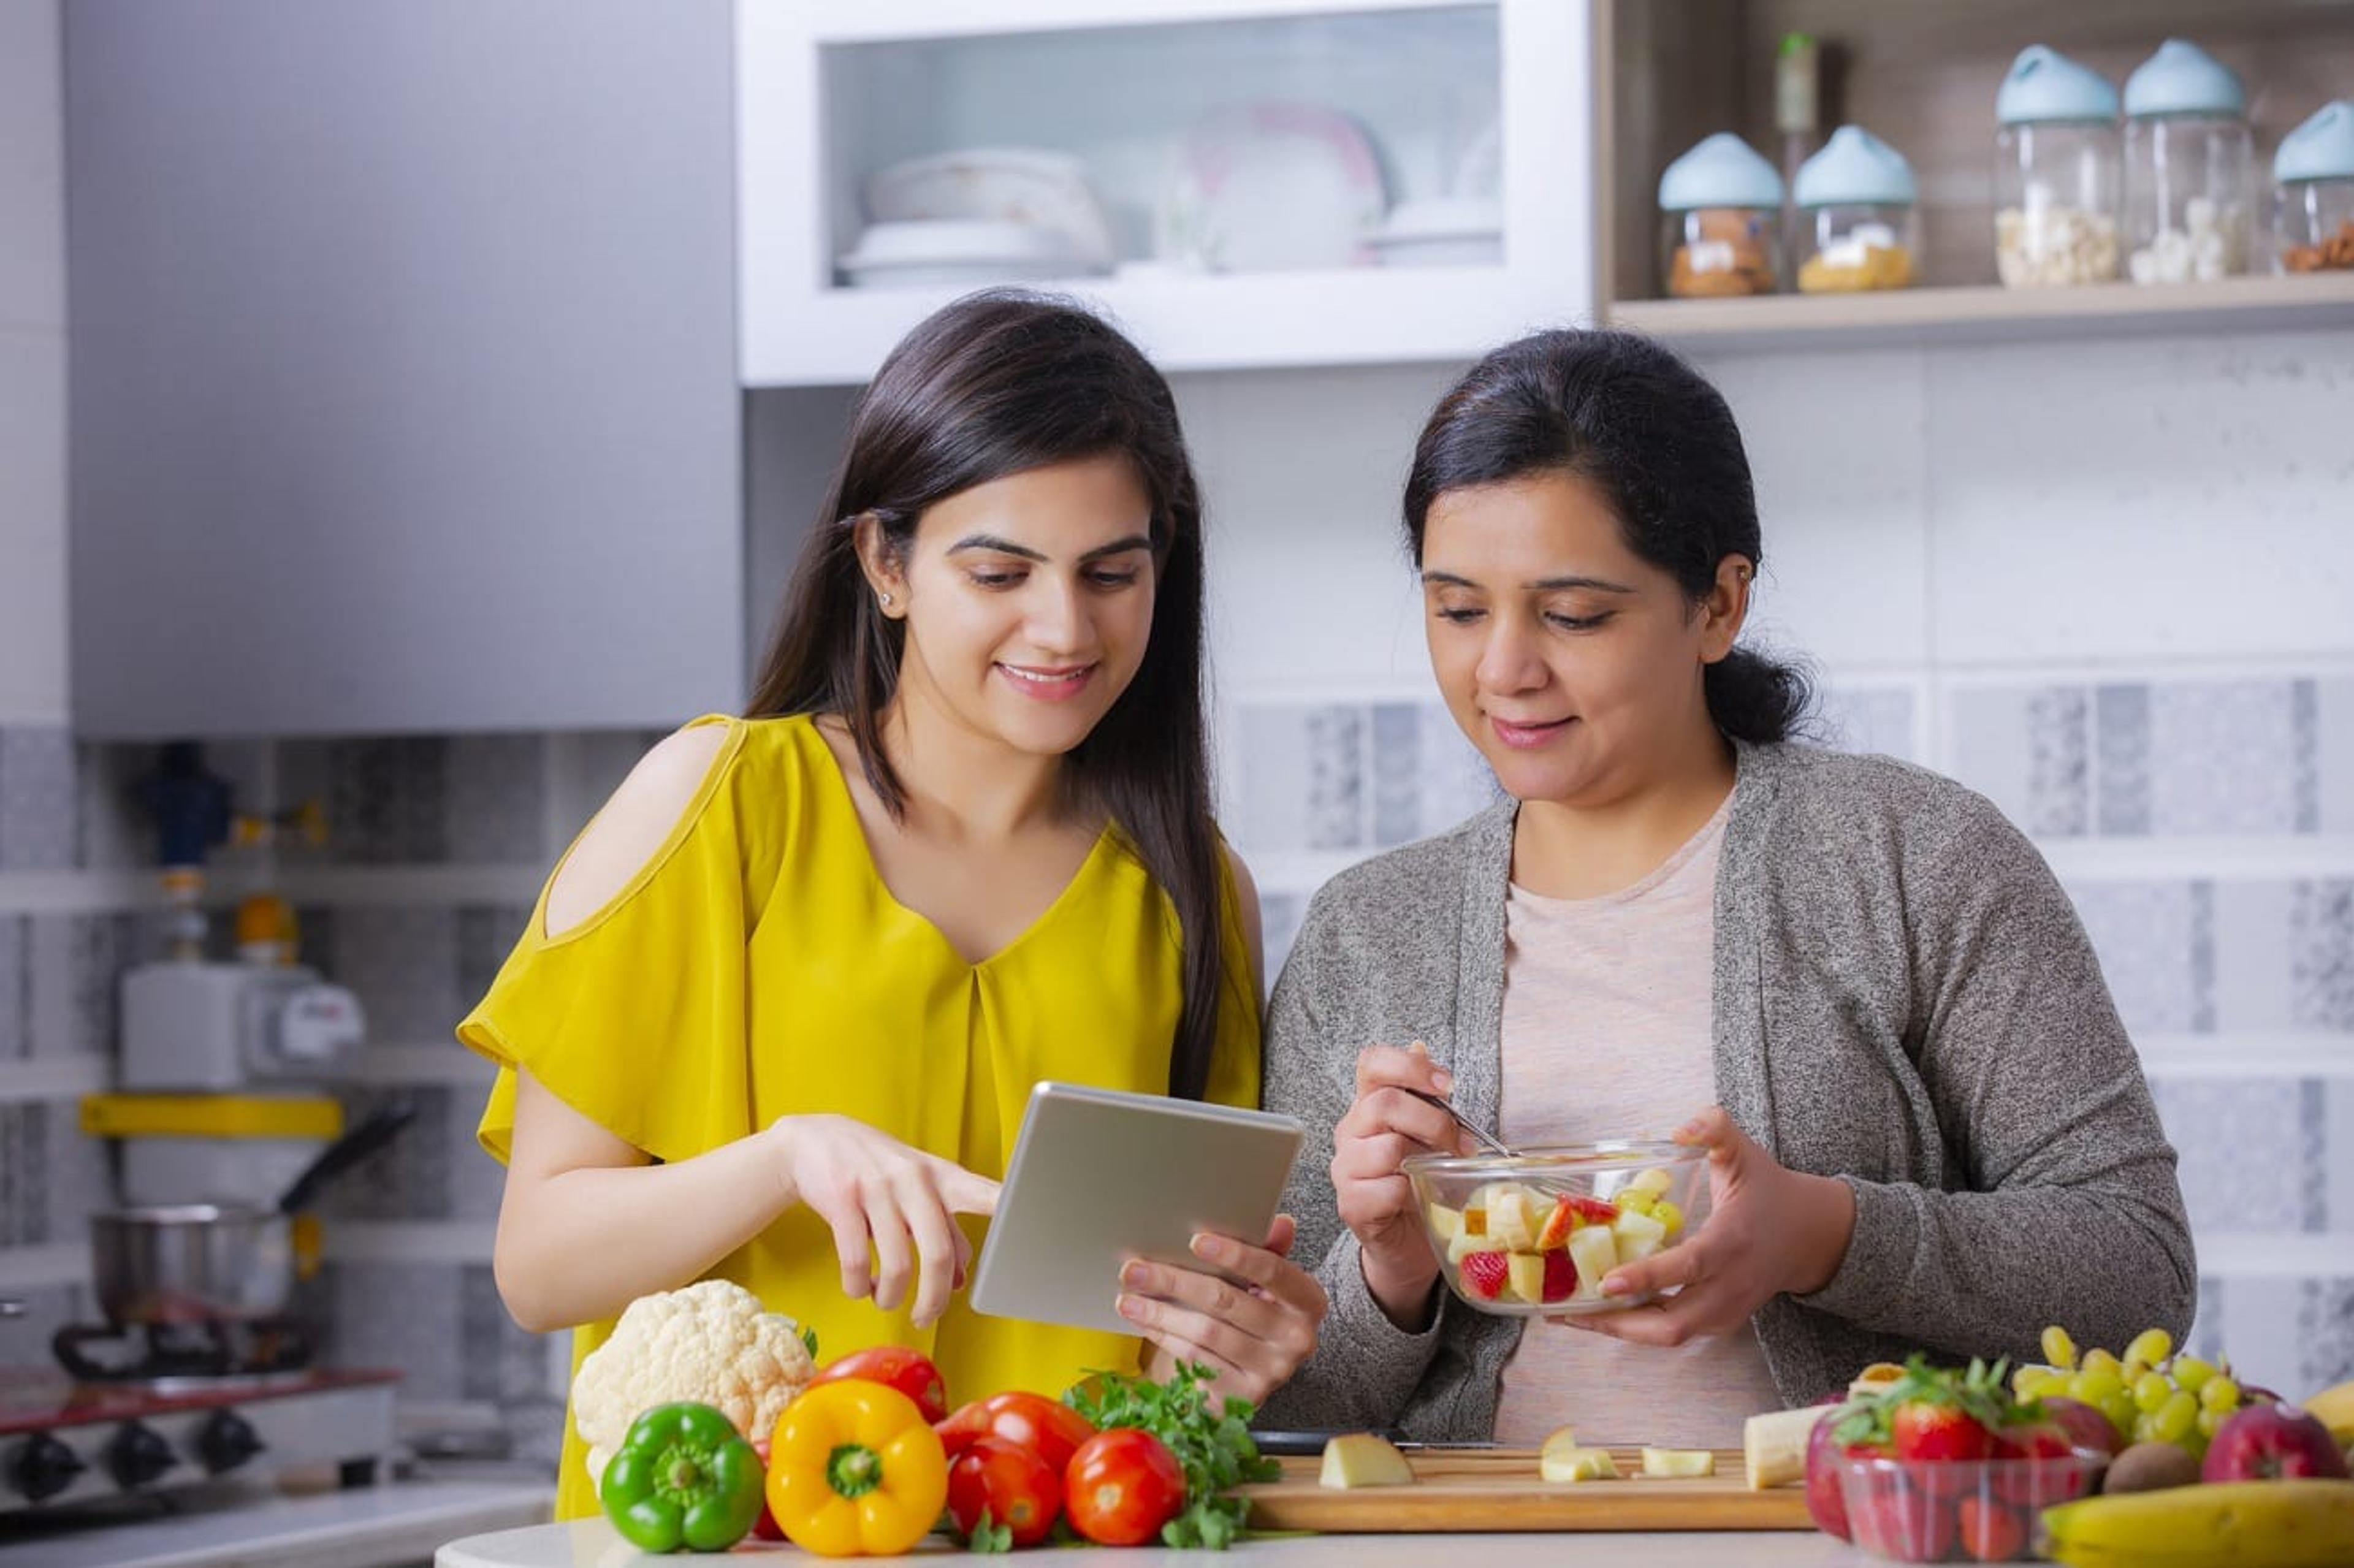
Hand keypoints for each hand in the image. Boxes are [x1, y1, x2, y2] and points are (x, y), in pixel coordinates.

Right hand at [765, 1114, 999, 1329]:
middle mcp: (913, 1180)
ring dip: (891, 1296)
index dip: (1008, 1211)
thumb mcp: (916, 1187)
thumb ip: (942, 1228)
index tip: (1027, 1232)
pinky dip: (858, 1286)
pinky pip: (856, 1262)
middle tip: (926, 1317)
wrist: (813, 1140)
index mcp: (940, 1176)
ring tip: (887, 1300)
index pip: (983, 1192)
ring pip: (897, 1265)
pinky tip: (859, 1286)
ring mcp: (876, 1188)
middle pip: (938, 1253)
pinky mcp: (841, 1200)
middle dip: (934, 1297)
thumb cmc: (876, 1169)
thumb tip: (959, 1281)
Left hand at [1118, 1215, 1328, 1406]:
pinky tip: (1144, 1322)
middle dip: (1175, 1281)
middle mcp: (1297, 1340)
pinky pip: (1195, 1360)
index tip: (1196, 1240)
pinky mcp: (1242, 1396)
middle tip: (1134, 1269)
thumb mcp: (1268, 1282)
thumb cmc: (1256, 1311)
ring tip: (1127, 1297)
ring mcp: (1270, 1372)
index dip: (1235, 1254)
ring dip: (1160, 1313)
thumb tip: (1281, 1222)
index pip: (1273, 1271)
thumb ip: (1270, 1251)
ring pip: (1205, 1333)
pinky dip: (1165, 1338)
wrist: (1253, 1370)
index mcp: (1309, 1303)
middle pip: (1227, 1301)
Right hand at [1332, 1042, 1472, 1324]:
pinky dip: (1412, 1194)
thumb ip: (1425, 1096)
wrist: (1408, 1241)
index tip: (1447, 1085)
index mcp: (1369, 1105)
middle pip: (1384, 1104)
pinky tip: (1419, 1198)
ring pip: (1387, 1148)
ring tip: (1443, 1173)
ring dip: (1427, 1160)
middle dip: (1433, 1121)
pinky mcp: (1351, 1205)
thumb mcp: (1428, 1134)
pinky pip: (1387, 1189)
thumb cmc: (1420, 1180)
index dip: (1408, 1065)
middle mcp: (1350, 1131)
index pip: (1371, 1063)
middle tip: (1462, 1143)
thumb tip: (1420, 1045)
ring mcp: (1345, 1168)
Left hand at [1561, 1106, 1854, 1347]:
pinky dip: (1638, 1327)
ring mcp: (1727, 1310)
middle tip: (1567, 1311)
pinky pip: (1676, 1332)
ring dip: (1621, 1330)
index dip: (1647, 1277)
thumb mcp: (1744, 1152)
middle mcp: (1729, 1286)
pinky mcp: (1721, 1322)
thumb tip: (1679, 1129)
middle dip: (1618, 1324)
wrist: (1810, 1235)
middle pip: (1673, 1324)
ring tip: (1571, 1315)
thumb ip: (1714, 1129)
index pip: (1688, 1267)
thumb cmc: (1769, 1190)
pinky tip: (1602, 1312)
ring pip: (1671, 1335)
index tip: (1606, 1281)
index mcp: (1731, 1242)